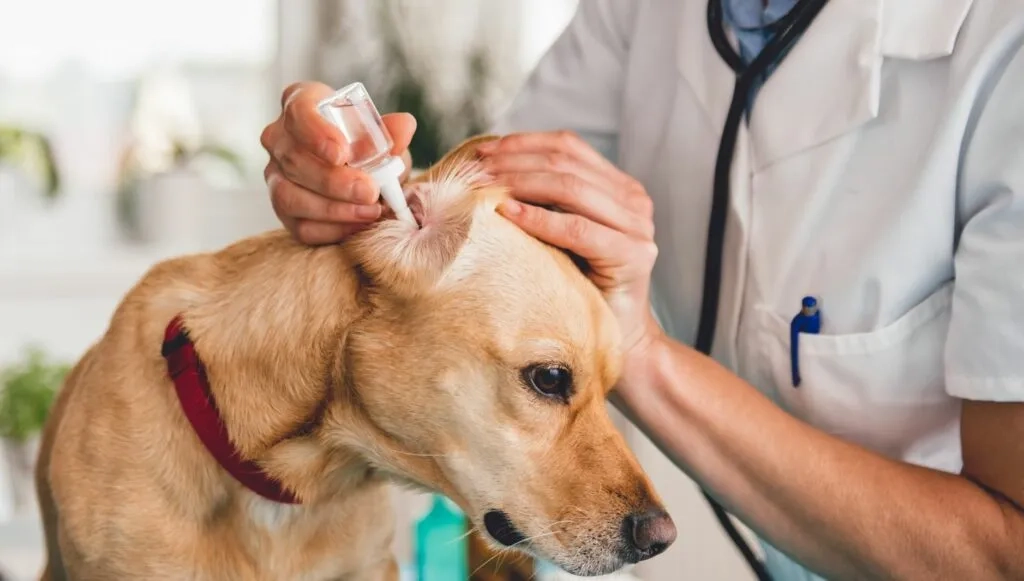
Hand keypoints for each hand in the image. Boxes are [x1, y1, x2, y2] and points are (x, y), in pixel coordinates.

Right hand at [261, 82, 416, 244]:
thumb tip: (404, 126)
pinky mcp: (283, 209)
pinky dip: (331, 229)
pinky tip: (356, 226)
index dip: (317, 133)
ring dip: (333, 209)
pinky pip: (298, 225)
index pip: (298, 111)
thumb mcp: (383, 137)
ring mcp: (275, 175)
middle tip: (370, 191)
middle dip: (334, 181)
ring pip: (289, 196)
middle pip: (294, 159)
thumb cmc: (368, 146)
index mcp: (301, 105)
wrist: (364, 175)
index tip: (342, 154)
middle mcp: (279, 138)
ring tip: (370, 211)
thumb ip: (391, 133)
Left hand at [478, 131, 663, 371]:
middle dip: (515, 161)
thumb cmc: (581, 288)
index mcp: (619, 186)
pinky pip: (578, 229)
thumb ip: (544, 202)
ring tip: (486, 187)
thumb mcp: (561, 235)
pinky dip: (540, 218)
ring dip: (521, 183)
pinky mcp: (634, 255)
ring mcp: (638, 226)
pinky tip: (509, 214)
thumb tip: (487, 171)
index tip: (481, 149)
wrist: (620, 340)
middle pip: (566, 162)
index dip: (523, 143)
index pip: (568, 146)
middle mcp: (634, 200)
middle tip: (476, 169)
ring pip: (571, 188)